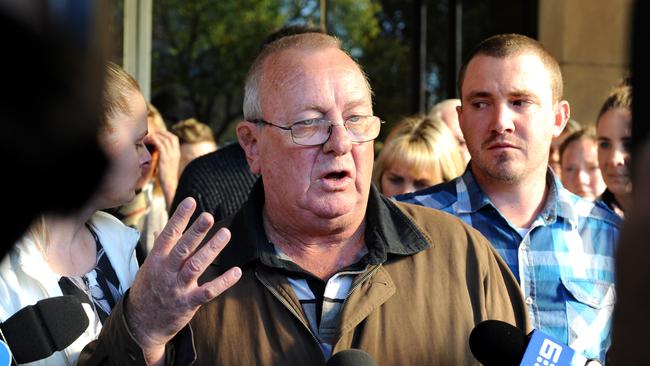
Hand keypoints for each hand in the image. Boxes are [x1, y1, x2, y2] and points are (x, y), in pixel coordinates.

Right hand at [125, 197, 241, 364]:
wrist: (141, 325)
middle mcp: (166, 272)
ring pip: (196, 266)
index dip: (180, 217)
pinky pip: (208, 291)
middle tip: (209, 216)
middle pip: (183, 248)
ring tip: (226, 233)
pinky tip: (237, 271)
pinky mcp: (188, 303)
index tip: (191, 201)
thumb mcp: (148, 268)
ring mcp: (177, 288)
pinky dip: (223, 282)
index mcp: (156, 260)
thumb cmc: (148, 291)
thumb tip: (160, 228)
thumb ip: (159, 248)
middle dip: (196, 231)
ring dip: (212, 249)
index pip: (168, 235)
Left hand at [147, 130, 179, 209]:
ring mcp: (171, 155)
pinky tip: (147, 142)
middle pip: (170, 136)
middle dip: (160, 133)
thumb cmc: (167, 177)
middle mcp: (175, 153)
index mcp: (177, 154)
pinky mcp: (165, 158)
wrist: (170, 186)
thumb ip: (166, 157)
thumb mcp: (168, 165)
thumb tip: (158, 153)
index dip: (165, 134)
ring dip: (155, 136)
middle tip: (151, 134)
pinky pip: (160, 144)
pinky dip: (153, 140)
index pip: (174, 138)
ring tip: (147, 138)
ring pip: (164, 139)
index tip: (156, 134)